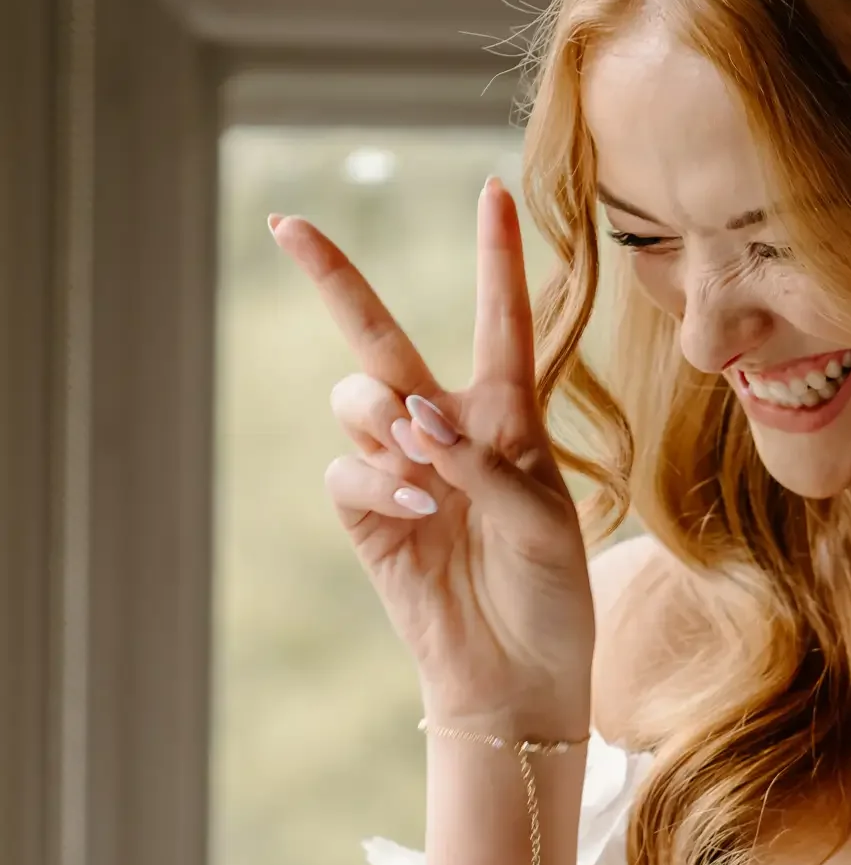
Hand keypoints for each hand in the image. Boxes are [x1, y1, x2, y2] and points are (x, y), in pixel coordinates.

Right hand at [271, 177, 594, 735]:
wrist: (514, 676)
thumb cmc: (549, 597)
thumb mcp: (547, 523)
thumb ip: (487, 461)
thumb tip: (415, 416)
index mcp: (508, 418)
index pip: (502, 322)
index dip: (496, 257)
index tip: (491, 189)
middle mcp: (446, 429)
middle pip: (379, 336)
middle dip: (331, 277)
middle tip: (287, 225)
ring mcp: (398, 469)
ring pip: (357, 400)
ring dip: (382, 419)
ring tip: (424, 469)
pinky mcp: (366, 514)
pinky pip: (346, 469)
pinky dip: (377, 479)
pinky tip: (417, 507)